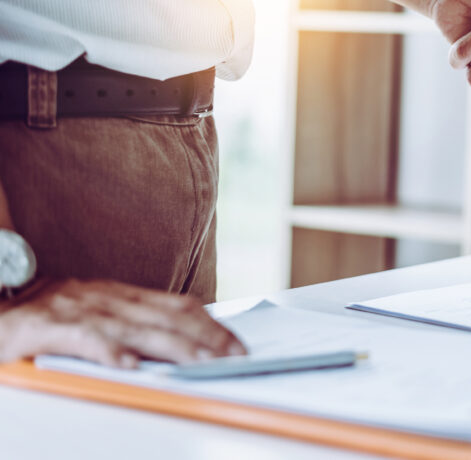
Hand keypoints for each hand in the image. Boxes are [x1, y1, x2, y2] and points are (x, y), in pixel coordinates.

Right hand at [0, 279, 246, 367]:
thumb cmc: (43, 318)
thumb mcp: (95, 315)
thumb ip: (131, 327)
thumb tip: (175, 348)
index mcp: (120, 295)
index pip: (178, 306)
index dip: (211, 324)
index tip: (236, 343)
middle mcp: (106, 298)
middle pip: (167, 317)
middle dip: (207, 338)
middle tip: (235, 357)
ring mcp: (79, 309)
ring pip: (137, 328)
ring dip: (174, 347)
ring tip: (202, 363)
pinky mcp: (48, 325)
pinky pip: (84, 338)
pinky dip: (109, 352)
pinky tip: (130, 366)